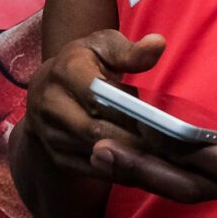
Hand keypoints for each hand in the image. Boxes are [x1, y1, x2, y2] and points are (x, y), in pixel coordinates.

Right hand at [22, 29, 165, 177]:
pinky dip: (120, 173)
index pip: (96, 95)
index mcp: (66, 71)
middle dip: (132, 142)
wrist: (49, 86)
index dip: (126, 111)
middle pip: (94, 130)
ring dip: (128, 161)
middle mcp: (52, 104)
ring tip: (162, 164)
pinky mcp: (58, 157)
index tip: (157, 122)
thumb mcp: (105, 46)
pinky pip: (91, 171)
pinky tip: (146, 171)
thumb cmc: (86, 61)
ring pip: (94, 155)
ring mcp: (51, 134)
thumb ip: (131, 50)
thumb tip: (158, 44)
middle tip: (167, 150)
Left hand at [89, 20, 216, 202]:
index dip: (182, 155)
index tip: (143, 136)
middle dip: (146, 172)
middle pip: (196, 186)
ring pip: (196, 190)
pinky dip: (170, 174)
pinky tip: (142, 155)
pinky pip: (205, 184)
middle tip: (99, 149)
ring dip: (151, 176)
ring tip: (106, 154)